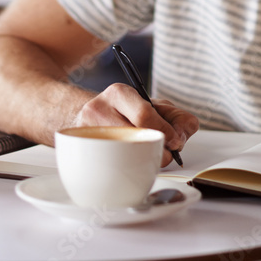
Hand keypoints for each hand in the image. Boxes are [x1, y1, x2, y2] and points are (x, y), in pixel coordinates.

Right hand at [72, 82, 199, 166]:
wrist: (94, 118)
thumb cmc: (128, 114)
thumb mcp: (156, 108)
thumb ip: (177, 118)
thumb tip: (181, 136)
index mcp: (118, 93)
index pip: (144, 115)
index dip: (164, 132)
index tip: (174, 142)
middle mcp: (97, 108)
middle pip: (132, 137)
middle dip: (154, 149)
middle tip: (162, 153)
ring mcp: (85, 130)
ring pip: (119, 155)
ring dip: (138, 161)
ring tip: (143, 157)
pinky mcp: (79, 149)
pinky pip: (105, 167)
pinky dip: (122, 168)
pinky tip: (126, 163)